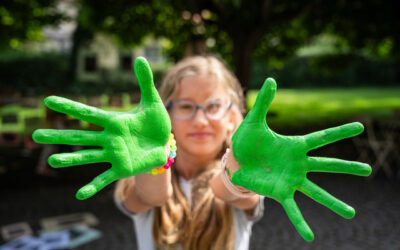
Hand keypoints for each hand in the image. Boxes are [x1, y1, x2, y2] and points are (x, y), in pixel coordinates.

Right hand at [33, 57, 170, 199]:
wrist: (164, 144)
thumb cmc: (156, 123)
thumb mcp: (151, 102)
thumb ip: (145, 82)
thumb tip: (140, 58)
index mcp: (114, 121)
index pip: (88, 113)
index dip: (69, 107)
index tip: (48, 100)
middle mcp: (109, 138)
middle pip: (81, 136)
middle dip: (60, 135)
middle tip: (36, 134)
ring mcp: (114, 154)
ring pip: (88, 156)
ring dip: (71, 159)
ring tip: (51, 161)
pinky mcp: (121, 168)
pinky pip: (105, 178)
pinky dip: (93, 186)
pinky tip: (79, 195)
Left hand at [231, 78, 370, 240]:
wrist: (235, 160)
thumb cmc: (248, 141)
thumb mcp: (255, 120)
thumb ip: (265, 102)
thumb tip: (272, 79)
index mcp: (294, 145)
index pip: (321, 138)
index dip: (340, 132)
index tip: (360, 127)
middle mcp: (298, 164)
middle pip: (326, 165)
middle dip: (346, 168)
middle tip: (368, 170)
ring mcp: (291, 180)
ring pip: (316, 192)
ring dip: (333, 202)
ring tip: (350, 213)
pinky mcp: (280, 193)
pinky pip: (293, 209)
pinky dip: (301, 222)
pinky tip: (310, 236)